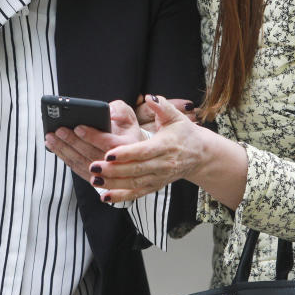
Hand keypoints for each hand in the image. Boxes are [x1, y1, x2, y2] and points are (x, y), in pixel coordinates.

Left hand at [45, 99, 146, 185]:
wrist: (130, 153)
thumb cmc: (126, 131)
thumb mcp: (129, 116)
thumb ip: (120, 110)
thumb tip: (110, 112)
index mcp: (129, 146)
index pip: (109, 143)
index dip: (92, 136)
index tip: (78, 127)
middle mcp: (118, 163)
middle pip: (92, 153)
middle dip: (73, 142)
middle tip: (58, 130)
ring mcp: (105, 173)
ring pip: (82, 163)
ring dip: (64, 150)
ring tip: (51, 137)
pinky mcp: (94, 178)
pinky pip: (77, 168)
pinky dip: (64, 158)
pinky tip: (54, 147)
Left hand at [88, 95, 206, 202]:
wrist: (200, 155)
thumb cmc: (184, 133)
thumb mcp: (176, 116)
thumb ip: (162, 106)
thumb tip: (150, 97)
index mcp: (166, 146)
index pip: (144, 151)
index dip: (126, 153)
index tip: (109, 153)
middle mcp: (163, 164)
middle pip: (136, 170)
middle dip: (113, 170)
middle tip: (93, 166)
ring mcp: (159, 177)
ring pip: (134, 183)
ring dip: (113, 184)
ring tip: (95, 180)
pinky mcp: (155, 185)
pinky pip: (137, 194)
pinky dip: (121, 197)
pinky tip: (105, 196)